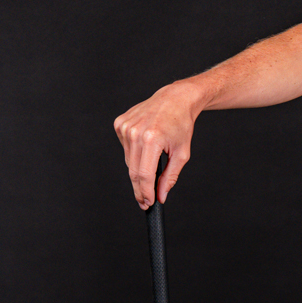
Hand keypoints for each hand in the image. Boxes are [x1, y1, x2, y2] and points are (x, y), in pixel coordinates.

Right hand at [113, 81, 199, 208]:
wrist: (174, 99)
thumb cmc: (181, 125)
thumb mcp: (181, 154)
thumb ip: (170, 177)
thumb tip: (161, 196)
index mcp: (152, 139)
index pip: (145, 174)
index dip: (146, 192)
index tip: (148, 203)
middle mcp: (135, 132)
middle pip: (134, 171)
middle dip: (140, 189)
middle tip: (145, 201)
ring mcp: (126, 127)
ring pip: (129, 161)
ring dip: (139, 170)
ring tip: (152, 164)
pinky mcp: (120, 124)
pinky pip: (126, 149)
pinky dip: (134, 153)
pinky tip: (146, 145)